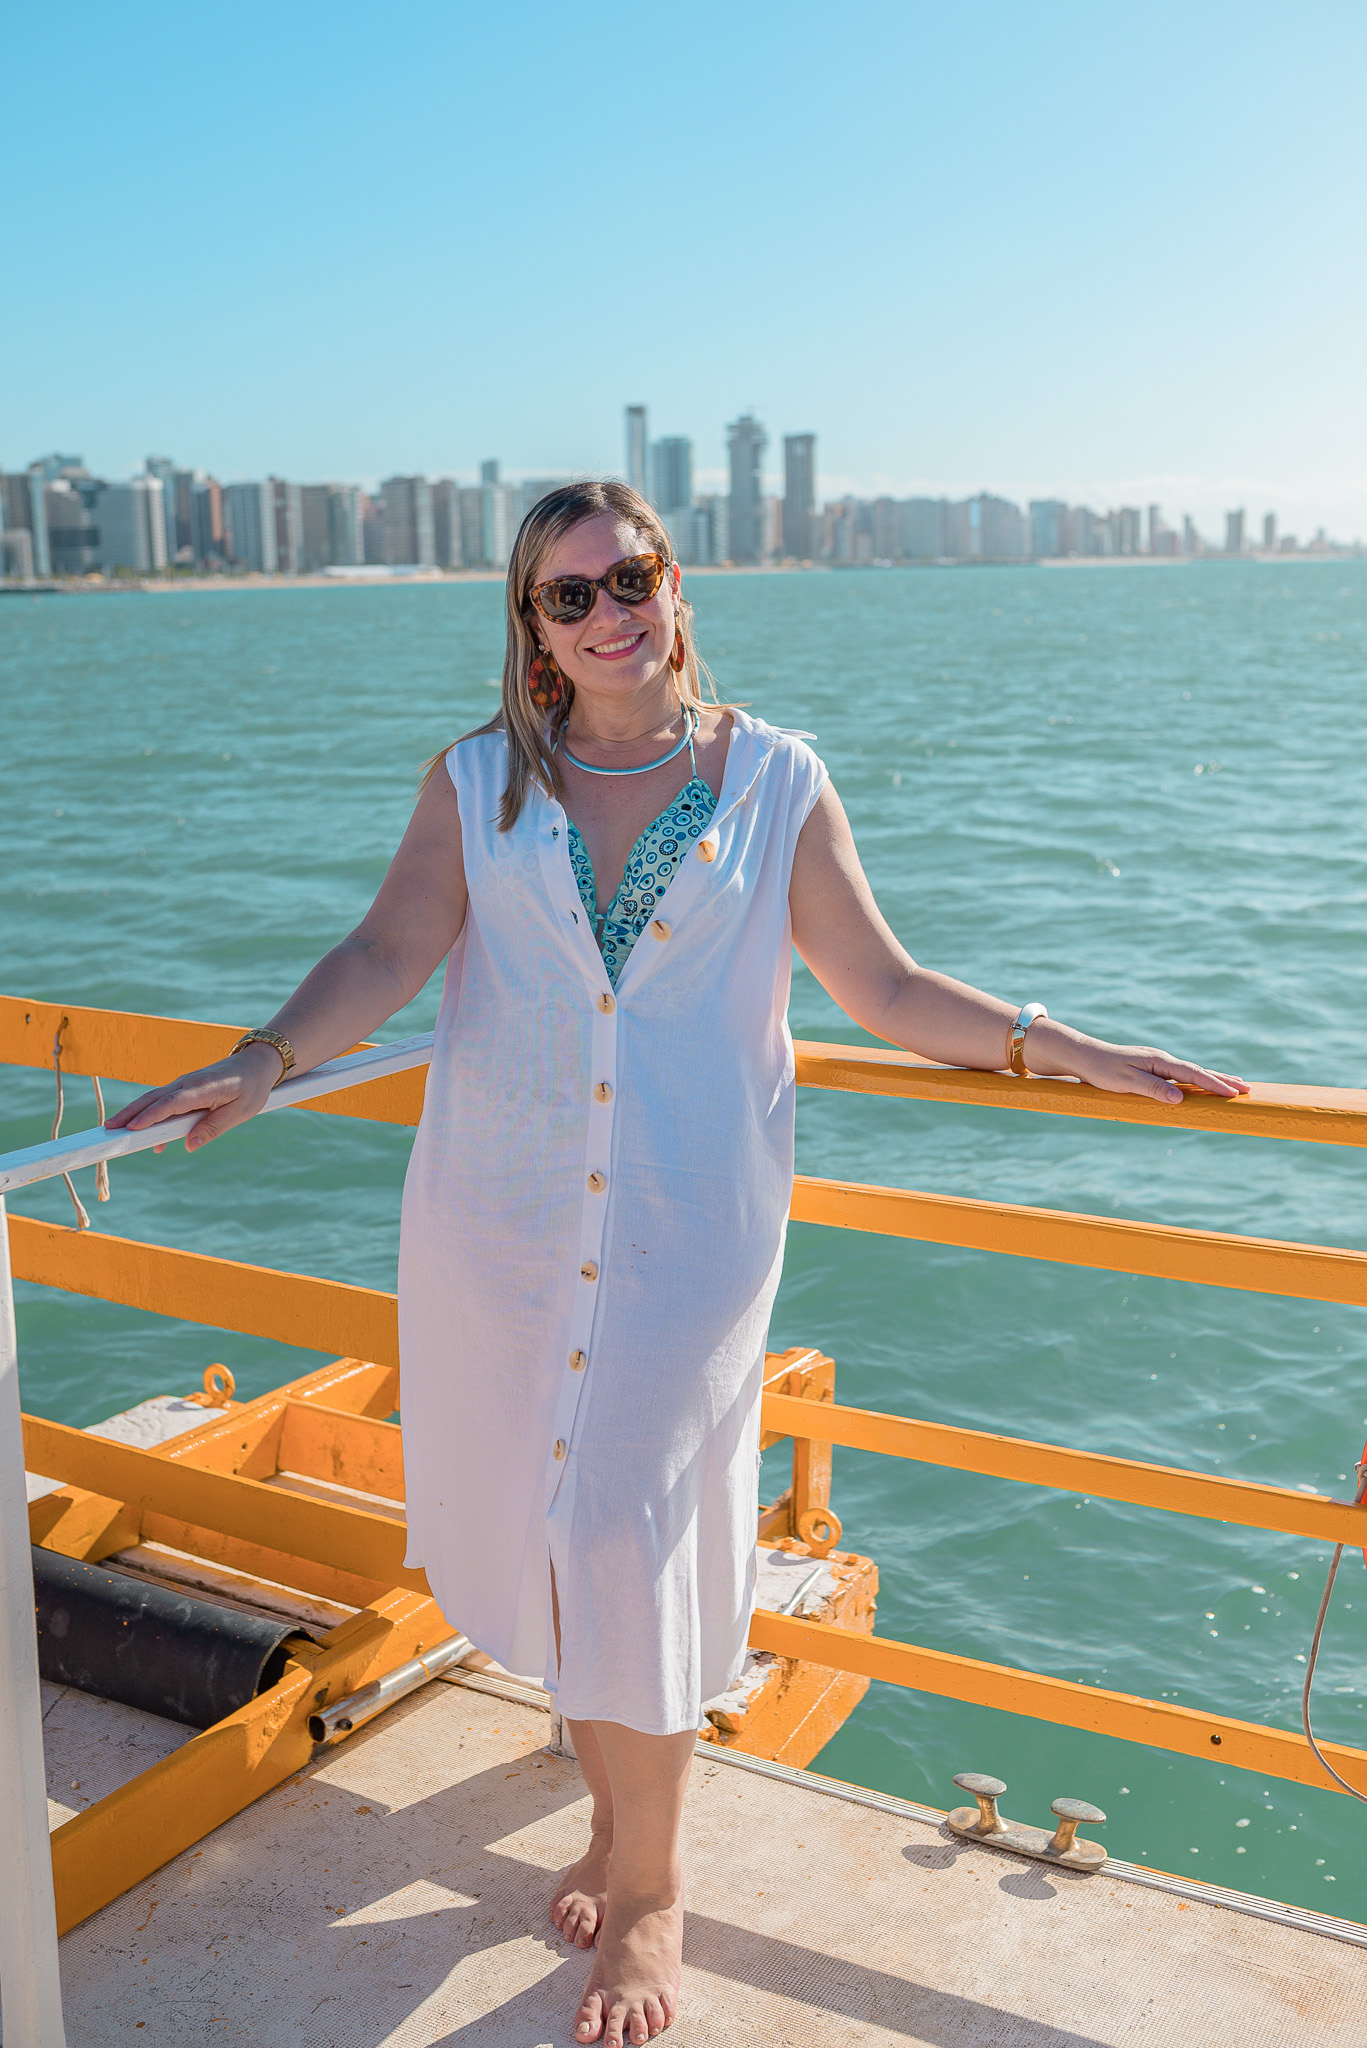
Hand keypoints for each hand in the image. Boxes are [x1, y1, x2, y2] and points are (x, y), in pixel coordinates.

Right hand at [103, 1042, 283, 1152]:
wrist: (256, 1064)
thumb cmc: (251, 1088)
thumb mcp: (240, 1112)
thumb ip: (214, 1128)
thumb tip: (189, 1145)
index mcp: (203, 1088)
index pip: (171, 1103)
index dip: (151, 1116)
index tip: (132, 1128)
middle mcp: (188, 1083)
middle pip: (153, 1098)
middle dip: (129, 1114)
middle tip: (108, 1129)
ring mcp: (184, 1084)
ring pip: (153, 1099)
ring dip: (133, 1113)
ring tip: (113, 1130)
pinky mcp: (184, 1089)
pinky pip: (163, 1102)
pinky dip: (150, 1115)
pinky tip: (149, 1138)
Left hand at [1029, 1023, 1247, 1105]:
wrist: (1084, 1056)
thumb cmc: (1102, 1070)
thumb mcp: (1126, 1082)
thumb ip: (1153, 1089)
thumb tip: (1180, 1099)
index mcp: (1159, 1061)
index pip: (1193, 1074)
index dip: (1215, 1085)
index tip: (1234, 1093)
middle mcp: (1162, 1060)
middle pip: (1199, 1071)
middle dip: (1224, 1081)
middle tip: (1248, 1089)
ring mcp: (1159, 1063)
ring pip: (1192, 1073)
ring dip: (1214, 1079)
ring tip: (1236, 1085)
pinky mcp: (1153, 1069)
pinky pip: (1182, 1076)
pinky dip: (1198, 1080)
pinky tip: (1205, 1084)